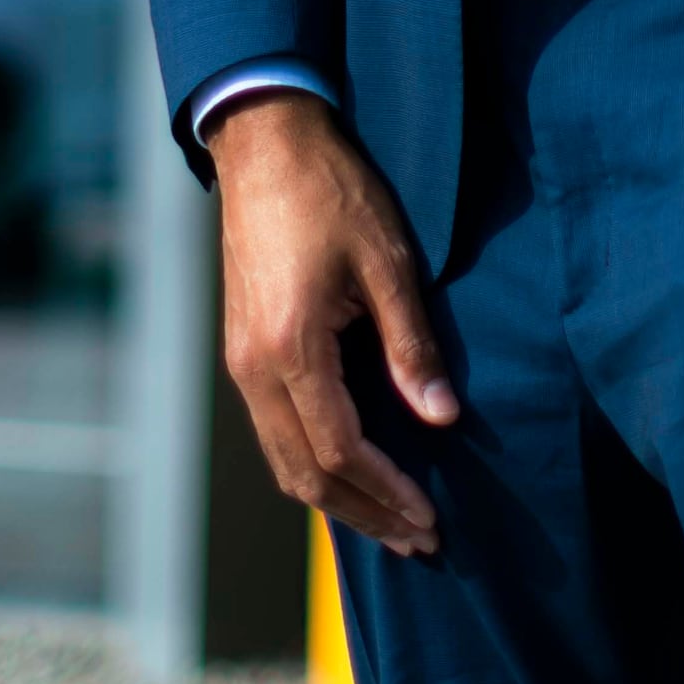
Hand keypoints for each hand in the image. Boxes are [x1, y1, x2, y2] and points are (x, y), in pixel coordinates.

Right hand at [211, 94, 457, 558]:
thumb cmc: (332, 192)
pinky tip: (352, 472)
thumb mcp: (389, 263)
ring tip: (391, 522)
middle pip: (305, 472)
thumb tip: (442, 419)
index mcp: (289, 348)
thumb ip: (412, 346)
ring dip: (337, 499)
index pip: (340, 449)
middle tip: (419, 539)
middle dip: (364, 513)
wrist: (265, 144)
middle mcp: (254, 368)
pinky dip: (313, 465)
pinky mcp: (243, 351)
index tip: (431, 516)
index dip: (387, 490)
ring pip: (284, 460)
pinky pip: (275, 432)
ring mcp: (241, 363)